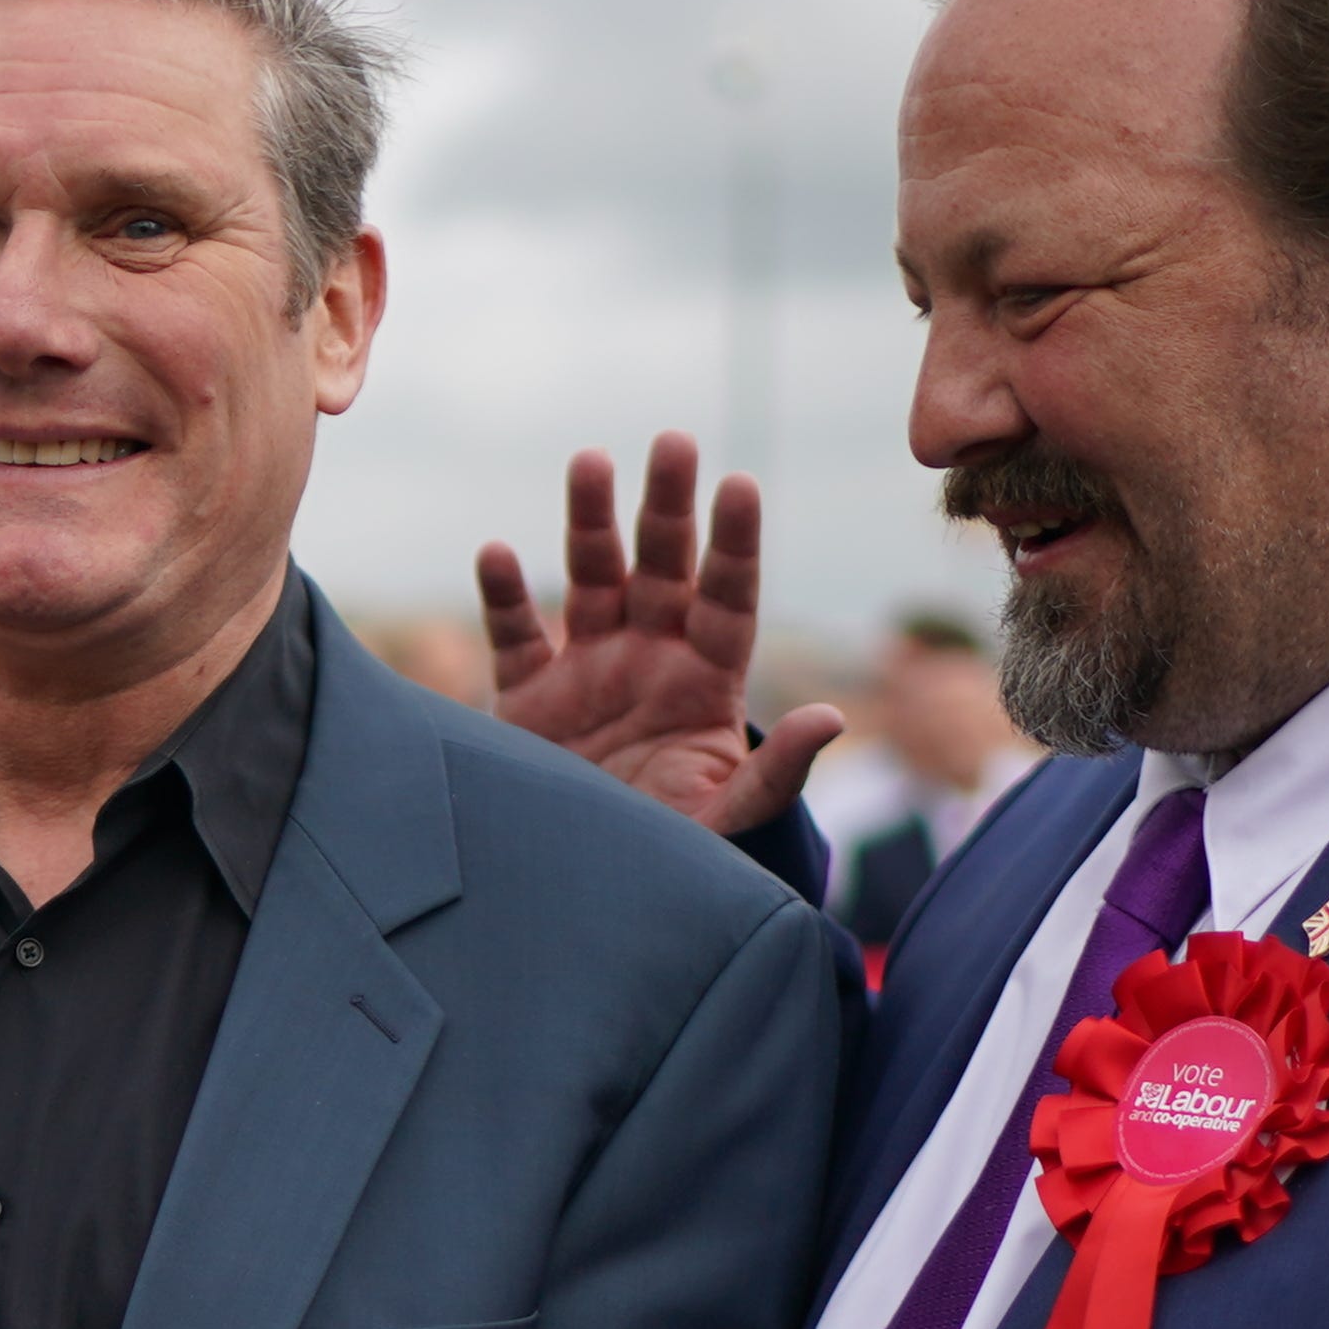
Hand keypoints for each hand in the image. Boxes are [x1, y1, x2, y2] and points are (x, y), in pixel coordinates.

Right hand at [475, 436, 841, 839]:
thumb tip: (832, 718)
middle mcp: (651, 657)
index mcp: (707, 678)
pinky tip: (497, 553)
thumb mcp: (729, 817)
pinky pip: (517, 635)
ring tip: (591, 461)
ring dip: (591, 521)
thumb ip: (777, 772)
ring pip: (592, 578)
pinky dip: (505, 596)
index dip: (734, 544)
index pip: (729, 597)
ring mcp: (589, 669)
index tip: (739, 484)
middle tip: (673, 442)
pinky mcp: (529, 697)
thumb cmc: (673, 850)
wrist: (588, 886)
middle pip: (664, 566)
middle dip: (668, 505)